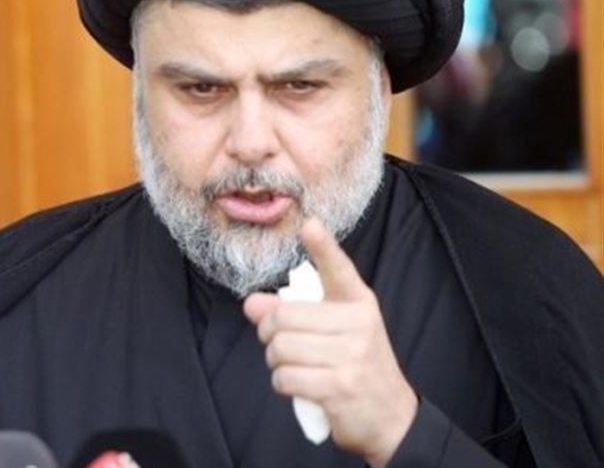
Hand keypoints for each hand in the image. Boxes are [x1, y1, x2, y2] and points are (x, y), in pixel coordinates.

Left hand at [243, 218, 416, 467]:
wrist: (391, 417)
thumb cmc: (355, 366)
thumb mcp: (333, 332)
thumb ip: (293, 313)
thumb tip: (251, 303)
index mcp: (358, 303)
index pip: (338, 269)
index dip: (323, 246)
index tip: (310, 225)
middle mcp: (358, 324)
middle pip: (283, 317)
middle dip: (270, 334)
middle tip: (283, 346)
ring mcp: (351, 356)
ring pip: (280, 348)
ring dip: (276, 362)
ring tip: (296, 367)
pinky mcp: (339, 387)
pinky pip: (286, 377)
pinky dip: (284, 384)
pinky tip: (302, 387)